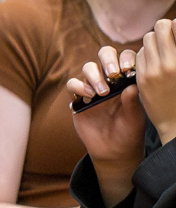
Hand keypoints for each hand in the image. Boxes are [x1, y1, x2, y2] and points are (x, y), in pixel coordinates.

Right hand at [68, 46, 147, 203]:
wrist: (113, 151)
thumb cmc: (129, 132)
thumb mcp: (135, 117)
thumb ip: (132, 101)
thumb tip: (130, 84)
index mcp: (126, 80)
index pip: (125, 58)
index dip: (125, 58)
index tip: (127, 71)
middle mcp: (109, 80)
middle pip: (104, 55)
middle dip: (107, 60)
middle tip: (113, 73)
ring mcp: (92, 88)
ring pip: (87, 67)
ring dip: (94, 75)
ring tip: (101, 92)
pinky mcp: (77, 99)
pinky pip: (72, 85)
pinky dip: (78, 86)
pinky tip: (88, 97)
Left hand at [138, 18, 175, 145]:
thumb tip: (175, 27)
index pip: (175, 25)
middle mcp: (169, 64)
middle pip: (159, 27)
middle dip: (164, 30)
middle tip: (170, 38)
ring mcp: (154, 71)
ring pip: (148, 39)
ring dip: (155, 41)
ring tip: (163, 50)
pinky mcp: (142, 79)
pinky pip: (140, 55)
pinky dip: (147, 54)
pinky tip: (155, 62)